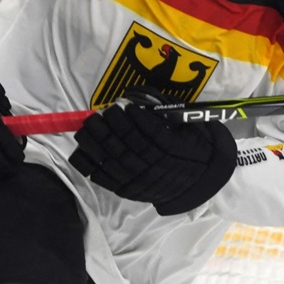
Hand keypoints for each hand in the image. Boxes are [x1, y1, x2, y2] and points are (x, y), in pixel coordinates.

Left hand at [69, 86, 236, 214]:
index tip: (121, 105)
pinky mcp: (131, 191)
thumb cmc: (193, 145)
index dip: (133, 119)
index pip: (152, 133)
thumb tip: (135, 93)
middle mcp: (159, 167)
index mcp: (177, 149)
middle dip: (110, 128)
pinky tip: (84, 152)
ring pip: (116, 162)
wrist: (199, 179)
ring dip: (97, 144)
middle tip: (98, 113)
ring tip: (87, 128)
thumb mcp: (186, 123)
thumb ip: (163, 108)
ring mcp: (144, 181)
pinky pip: (109, 181)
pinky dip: (94, 167)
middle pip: (130, 146)